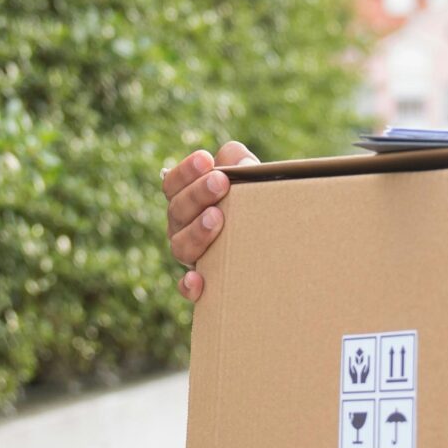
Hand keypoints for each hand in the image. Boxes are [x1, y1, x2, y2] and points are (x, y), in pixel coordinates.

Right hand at [161, 141, 257, 301]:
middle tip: (220, 182)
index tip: (205, 159)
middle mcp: (182, 227)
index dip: (184, 172)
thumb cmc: (252, 201)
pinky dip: (189, 285)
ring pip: (180, 246)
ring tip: (217, 217)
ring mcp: (191, 255)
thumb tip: (244, 167)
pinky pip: (188, 288)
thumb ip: (240, 161)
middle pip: (177, 211)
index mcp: (186, 199)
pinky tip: (197, 279)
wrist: (275, 243)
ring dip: (196, 231)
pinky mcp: (205, 283)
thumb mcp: (247, 175)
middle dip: (197, 194)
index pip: (172, 184)